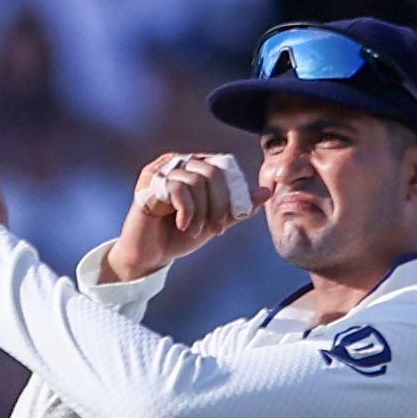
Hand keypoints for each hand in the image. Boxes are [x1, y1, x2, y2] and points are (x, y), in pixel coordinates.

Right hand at [102, 150, 249, 282]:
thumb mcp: (215, 222)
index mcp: (197, 166)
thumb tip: (266, 192)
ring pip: (198, 180)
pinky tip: (183, 225)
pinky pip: (179, 187)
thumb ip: (238, 208)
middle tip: (217, 229)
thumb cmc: (180, 236)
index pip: (226, 167)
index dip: (235, 192)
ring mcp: (163, 169)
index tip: (236, 217)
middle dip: (221, 204)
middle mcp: (181, 162)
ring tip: (195, 230)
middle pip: (214, 171)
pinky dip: (187, 210)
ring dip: (202, 211)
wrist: (150, 255)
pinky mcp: (149, 181)